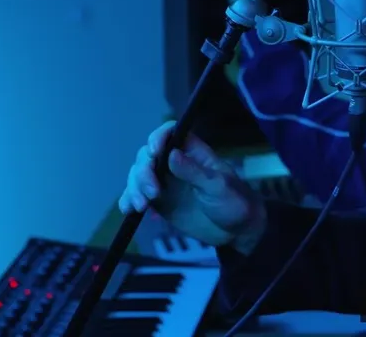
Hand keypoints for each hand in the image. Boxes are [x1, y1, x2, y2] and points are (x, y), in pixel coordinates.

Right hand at [118, 121, 265, 252]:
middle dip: (143, 171)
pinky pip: (137, 195)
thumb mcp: (217, 187)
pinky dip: (129, 200)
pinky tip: (129, 210)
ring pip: (138, 175)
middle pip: (148, 156)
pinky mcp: (159, 202)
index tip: (154, 153)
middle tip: (152, 193)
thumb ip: (194, 172)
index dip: (158, 138)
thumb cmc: (234, 203)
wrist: (236, 232)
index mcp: (193, 153)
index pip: (171, 134)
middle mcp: (175, 164)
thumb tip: (171, 154)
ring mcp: (165, 183)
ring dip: (134, 187)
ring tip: (142, 206)